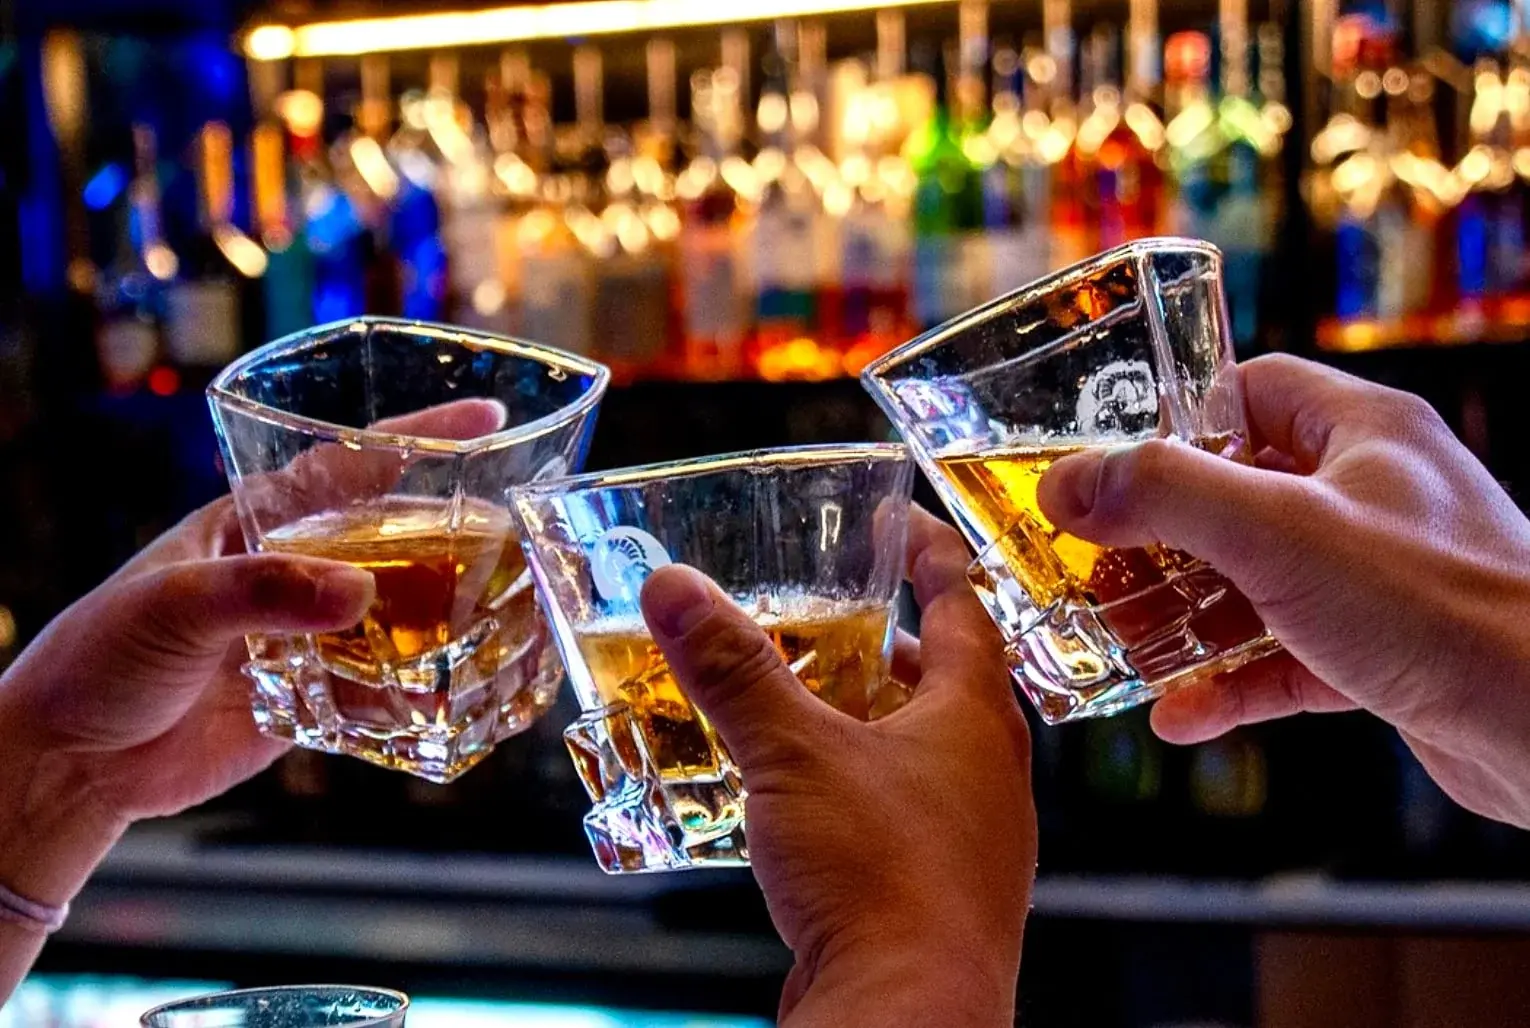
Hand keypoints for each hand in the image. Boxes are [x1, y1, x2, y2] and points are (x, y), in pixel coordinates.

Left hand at [0, 398, 505, 1000]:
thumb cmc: (99, 660)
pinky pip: (382, 689)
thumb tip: (360, 594)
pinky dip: (419, 695)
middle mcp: (293, 571)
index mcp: (258, 523)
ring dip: (447, 619)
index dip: (420, 439)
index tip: (487, 421)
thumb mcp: (174, 607)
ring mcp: (307, 636)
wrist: (69, 766)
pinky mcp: (312, 698)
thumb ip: (265, 593)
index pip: (350, 466)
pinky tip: (455, 697)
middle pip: (394, 542)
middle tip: (517, 545)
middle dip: (456, 539)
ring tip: (506, 624)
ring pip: (398, 616)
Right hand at [639, 508, 1034, 1026]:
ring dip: (870, 722)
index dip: (933, 556)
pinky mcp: (936, 892)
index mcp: (975, 718)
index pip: (965, 605)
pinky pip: (900, 816)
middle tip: (838, 620)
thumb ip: (733, 669)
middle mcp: (987, 773)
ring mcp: (969, 838)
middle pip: (947, 683)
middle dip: (891, 647)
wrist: (907, 1012)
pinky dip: (856, 789)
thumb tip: (676, 588)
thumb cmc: (878, 875)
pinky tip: (803, 802)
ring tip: (809, 706)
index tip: (904, 524)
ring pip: (923, 755)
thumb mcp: (792, 752)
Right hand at [1036, 353, 1529, 826]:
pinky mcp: (1382, 653)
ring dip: (1184, 617)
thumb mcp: (1278, 531)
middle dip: (1159, 537)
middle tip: (1094, 562)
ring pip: (1254, 582)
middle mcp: (1372, 495)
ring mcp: (1378, 578)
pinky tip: (1180, 714)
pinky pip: (1284, 657)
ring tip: (1119, 640)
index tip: (1111, 462)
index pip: (1251, 390)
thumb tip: (1065, 484)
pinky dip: (1230, 683)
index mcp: (1362, 433)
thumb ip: (1165, 495)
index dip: (1174, 420)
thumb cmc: (1441, 607)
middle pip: (1237, 494)